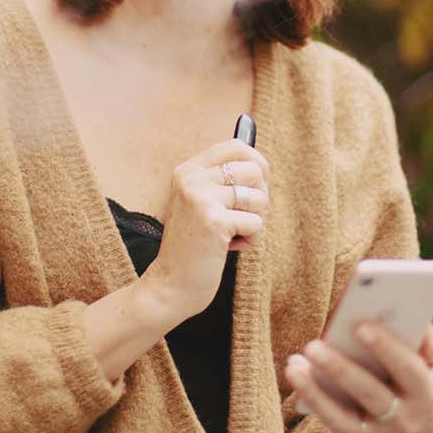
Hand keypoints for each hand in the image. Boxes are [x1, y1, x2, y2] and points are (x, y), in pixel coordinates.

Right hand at [138, 139, 270, 322]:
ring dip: (256, 221)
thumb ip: (223, 182)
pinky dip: (252, 240)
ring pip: (260, 197)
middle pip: (255, 170)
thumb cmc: (194, 246)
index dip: (257, 163)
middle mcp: (192, 178)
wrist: (170, 285)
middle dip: (260, 197)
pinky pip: (257, 223)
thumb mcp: (201, 205)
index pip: (235, 146)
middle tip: (244, 218)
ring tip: (234, 235)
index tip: (259, 184)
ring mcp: (201, 197)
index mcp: (188, 170)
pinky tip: (230, 248)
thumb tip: (261, 163)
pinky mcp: (213, 221)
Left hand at [284, 322, 432, 432]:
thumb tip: (422, 324)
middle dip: (341, 369)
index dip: (388, 349)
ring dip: (316, 390)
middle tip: (314, 345)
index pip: (410, 371)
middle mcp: (405, 419)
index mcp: (429, 394)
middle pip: (371, 394)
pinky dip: (312, 399)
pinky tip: (296, 372)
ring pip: (344, 415)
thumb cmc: (423, 386)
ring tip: (295, 363)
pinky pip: (332, 421)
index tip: (361, 326)